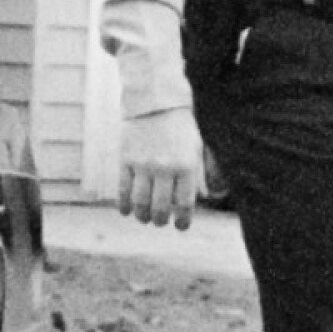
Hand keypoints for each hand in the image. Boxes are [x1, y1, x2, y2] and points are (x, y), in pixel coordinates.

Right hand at [119, 108, 203, 229]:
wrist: (156, 104)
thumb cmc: (182, 129)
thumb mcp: (198, 148)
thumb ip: (202, 172)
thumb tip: (209, 196)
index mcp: (187, 165)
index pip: (185, 203)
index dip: (182, 220)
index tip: (180, 227)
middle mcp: (165, 167)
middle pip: (160, 207)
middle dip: (160, 220)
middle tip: (160, 222)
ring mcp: (143, 165)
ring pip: (140, 203)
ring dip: (142, 216)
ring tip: (145, 219)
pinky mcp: (125, 161)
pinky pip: (123, 190)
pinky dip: (124, 205)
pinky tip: (127, 211)